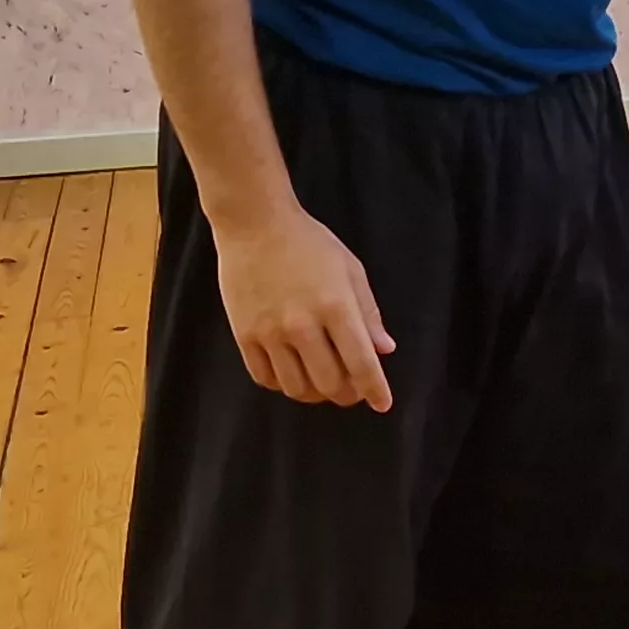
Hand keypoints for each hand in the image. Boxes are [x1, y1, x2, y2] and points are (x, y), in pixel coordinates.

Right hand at [215, 197, 396, 409]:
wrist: (254, 224)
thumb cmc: (308, 243)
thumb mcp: (350, 269)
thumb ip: (368, 312)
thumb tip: (384, 349)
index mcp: (335, 306)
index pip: (361, 363)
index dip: (375, 389)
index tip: (382, 404)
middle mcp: (302, 325)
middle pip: (329, 383)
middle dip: (346, 394)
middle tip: (351, 389)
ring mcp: (270, 333)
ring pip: (297, 388)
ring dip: (315, 393)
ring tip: (322, 382)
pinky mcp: (244, 335)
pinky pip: (265, 378)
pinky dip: (283, 384)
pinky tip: (292, 372)